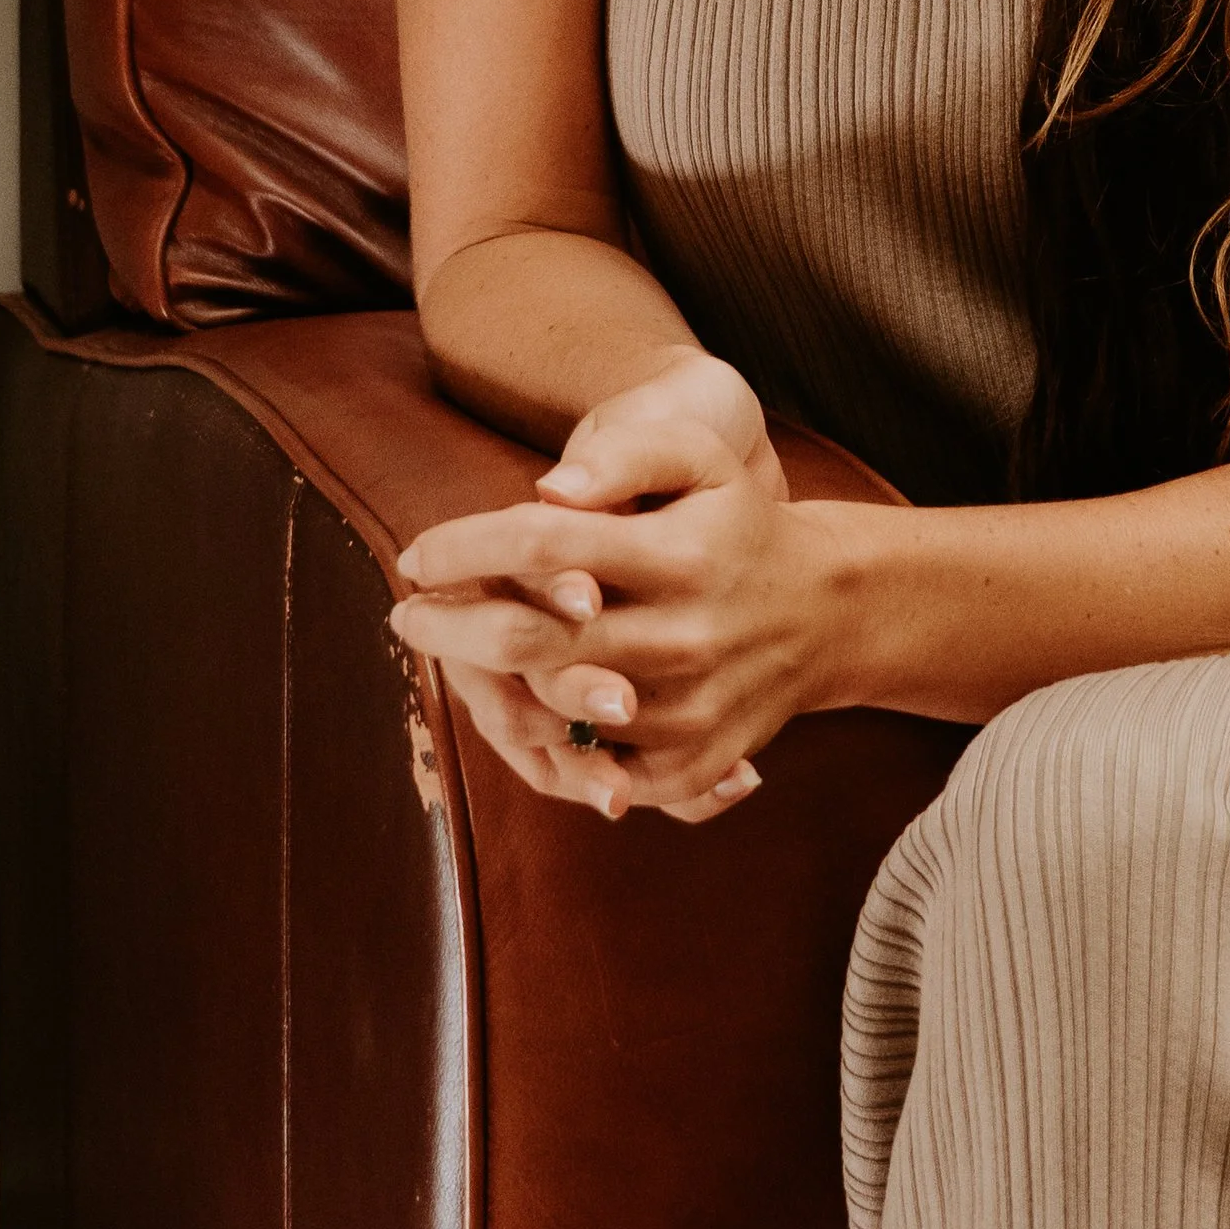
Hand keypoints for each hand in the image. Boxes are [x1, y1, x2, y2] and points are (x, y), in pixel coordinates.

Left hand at [390, 359, 833, 823]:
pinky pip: (594, 772)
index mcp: (682, 554)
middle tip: (407, 614)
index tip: (416, 554)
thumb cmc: (737, 523)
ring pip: (552, 712)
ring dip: (484, 685)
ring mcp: (691, 709)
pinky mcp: (695, 763)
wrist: (822, 611)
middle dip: (448, 626)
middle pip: (532, 642)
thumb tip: (545, 489)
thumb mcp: (701, 457)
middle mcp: (688, 636)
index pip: (544, 546)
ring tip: (456, 656)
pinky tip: (513, 708)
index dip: (464, 549)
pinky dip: (540, 744)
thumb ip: (626, 455)